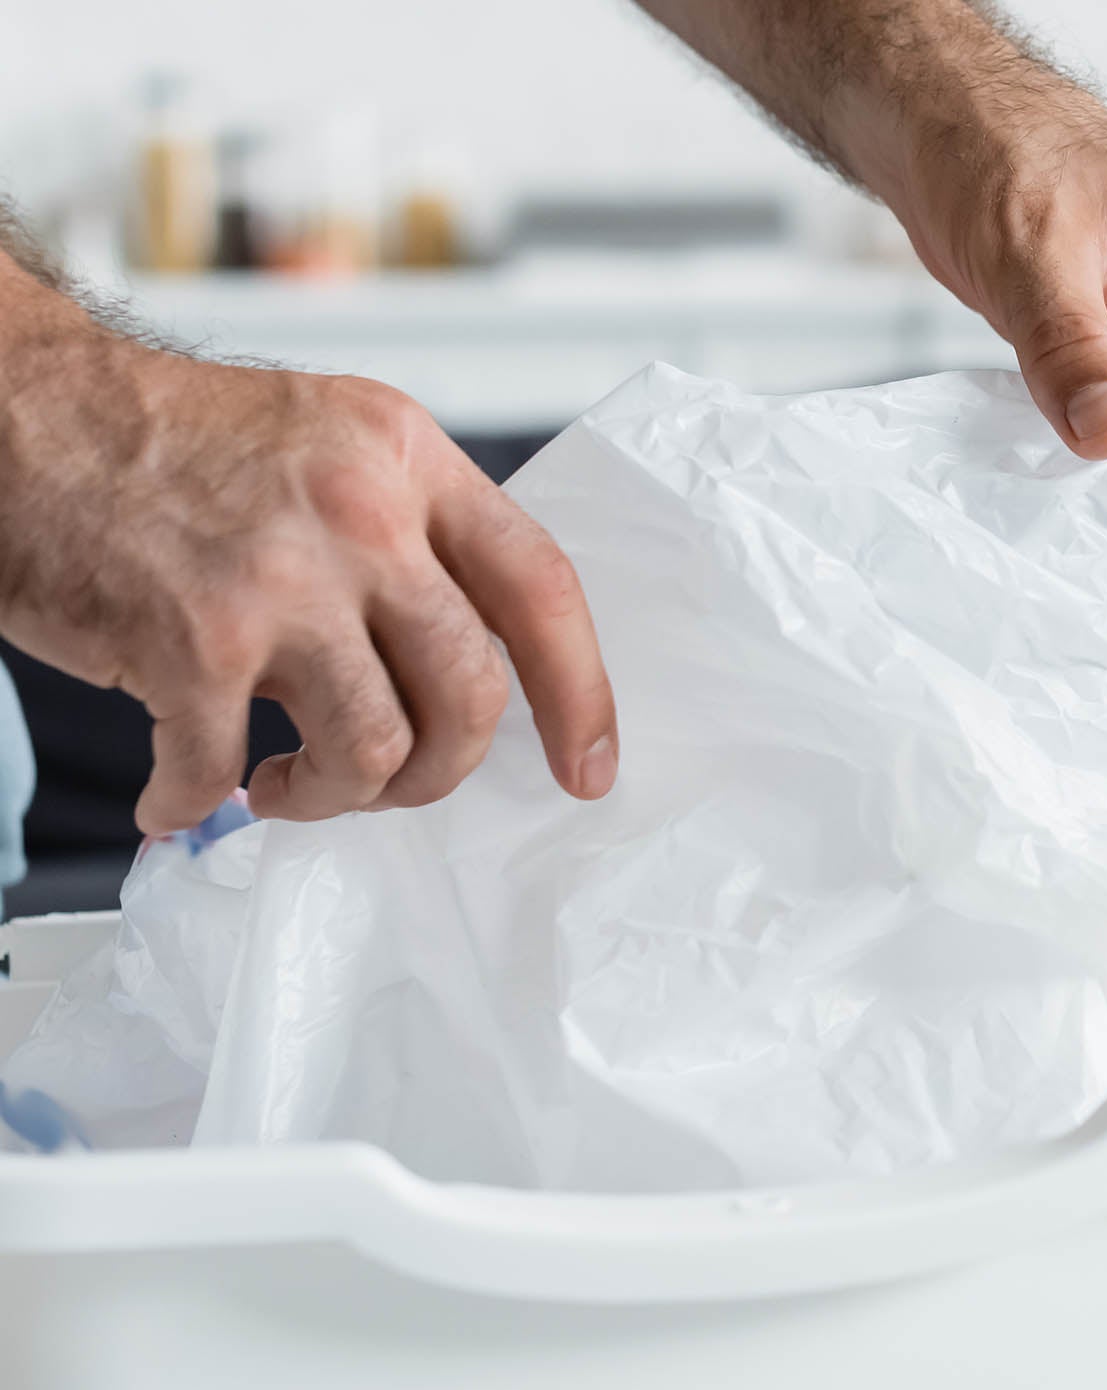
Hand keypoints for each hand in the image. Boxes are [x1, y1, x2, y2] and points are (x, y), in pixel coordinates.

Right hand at [0, 327, 617, 833]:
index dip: (581, 694)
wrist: (16, 404)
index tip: (585, 768)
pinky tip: (178, 797)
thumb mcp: (327, 439)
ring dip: (336, 796)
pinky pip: (221, 768)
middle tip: (390, 781)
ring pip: (377, 748)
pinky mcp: (187, 639)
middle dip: (441, 769)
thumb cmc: (165, 439)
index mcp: (408, 460)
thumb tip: (471, 661)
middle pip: (471, 692)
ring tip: (285, 786)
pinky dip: (196, 802)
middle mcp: (361, 514)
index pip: (542, 590)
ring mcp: (277, 579)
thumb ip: (408, 530)